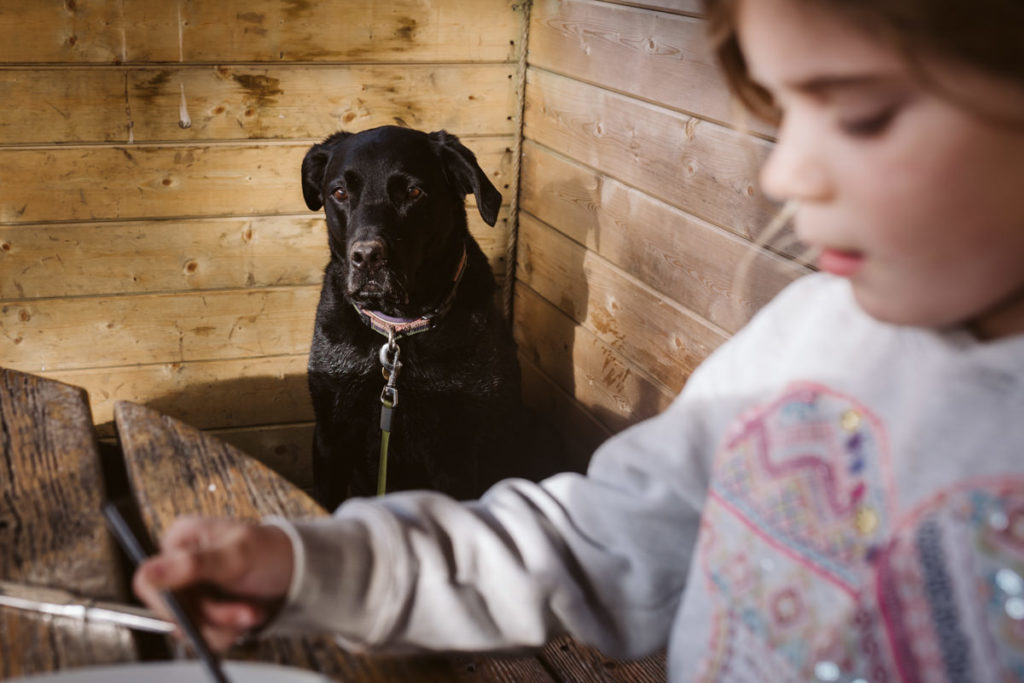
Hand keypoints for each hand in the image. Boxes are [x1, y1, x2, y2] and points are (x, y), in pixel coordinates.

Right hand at [132, 516, 293, 651]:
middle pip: (173, 611)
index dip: (167, 605)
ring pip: (189, 628)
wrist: (296, 570)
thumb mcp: (237, 554)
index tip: (195, 614)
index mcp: (181, 542)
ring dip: (224, 627)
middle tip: (244, 611)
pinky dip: (228, 632)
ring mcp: (193, 591)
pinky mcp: (205, 611)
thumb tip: (149, 571)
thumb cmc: (271, 551)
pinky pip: (204, 635)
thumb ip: (193, 564)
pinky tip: (247, 616)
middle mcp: (181, 566)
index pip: (148, 582)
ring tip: (252, 612)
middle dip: (212, 617)